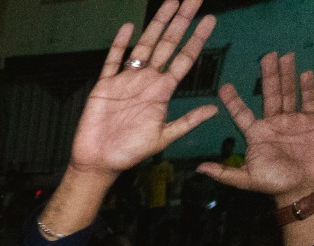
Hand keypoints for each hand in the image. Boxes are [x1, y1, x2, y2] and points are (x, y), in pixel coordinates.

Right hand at [69, 0, 217, 176]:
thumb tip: (214, 109)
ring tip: (170, 3)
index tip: (210, 19)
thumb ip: (187, 122)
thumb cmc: (130, 154)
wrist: (99, 163)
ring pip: (144, 46)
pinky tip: (128, 27)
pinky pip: (113, 60)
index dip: (196, 39)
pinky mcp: (105, 85)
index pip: (184, 59)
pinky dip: (120, 44)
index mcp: (161, 92)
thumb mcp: (163, 139)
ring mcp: (125, 81)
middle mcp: (146, 81)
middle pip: (167, 44)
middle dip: (180, 21)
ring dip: (157, 24)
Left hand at [196, 53, 313, 201]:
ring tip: (284, 55)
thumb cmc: (275, 184)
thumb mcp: (246, 179)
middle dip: (268, 75)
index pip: (242, 113)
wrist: (304, 188)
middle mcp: (273, 123)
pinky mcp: (313, 121)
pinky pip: (309, 100)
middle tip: (266, 55)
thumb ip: (225, 172)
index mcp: (256, 134)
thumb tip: (199, 169)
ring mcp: (293, 120)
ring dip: (286, 74)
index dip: (233, 100)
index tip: (224, 86)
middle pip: (270, 94)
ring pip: (289, 92)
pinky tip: (304, 72)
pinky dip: (308, 86)